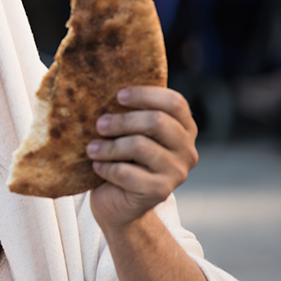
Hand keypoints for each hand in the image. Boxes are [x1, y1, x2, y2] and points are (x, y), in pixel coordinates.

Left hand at [87, 86, 198, 229]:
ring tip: (92, 149)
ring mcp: (177, 173)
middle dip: (122, 121)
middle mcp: (187, 150)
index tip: (118, 96)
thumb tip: (103, 78)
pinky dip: (106, 167)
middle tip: (99, 124)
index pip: (174, 102)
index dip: (145, 94)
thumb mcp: (127, 132)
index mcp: (184, 129)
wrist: (117, 203)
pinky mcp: (160, 192)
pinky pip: (126, 172)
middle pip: (157, 121)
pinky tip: (97, 168)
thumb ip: (128, 111)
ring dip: (109, 146)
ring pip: (140, 146)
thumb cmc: (120, 159)